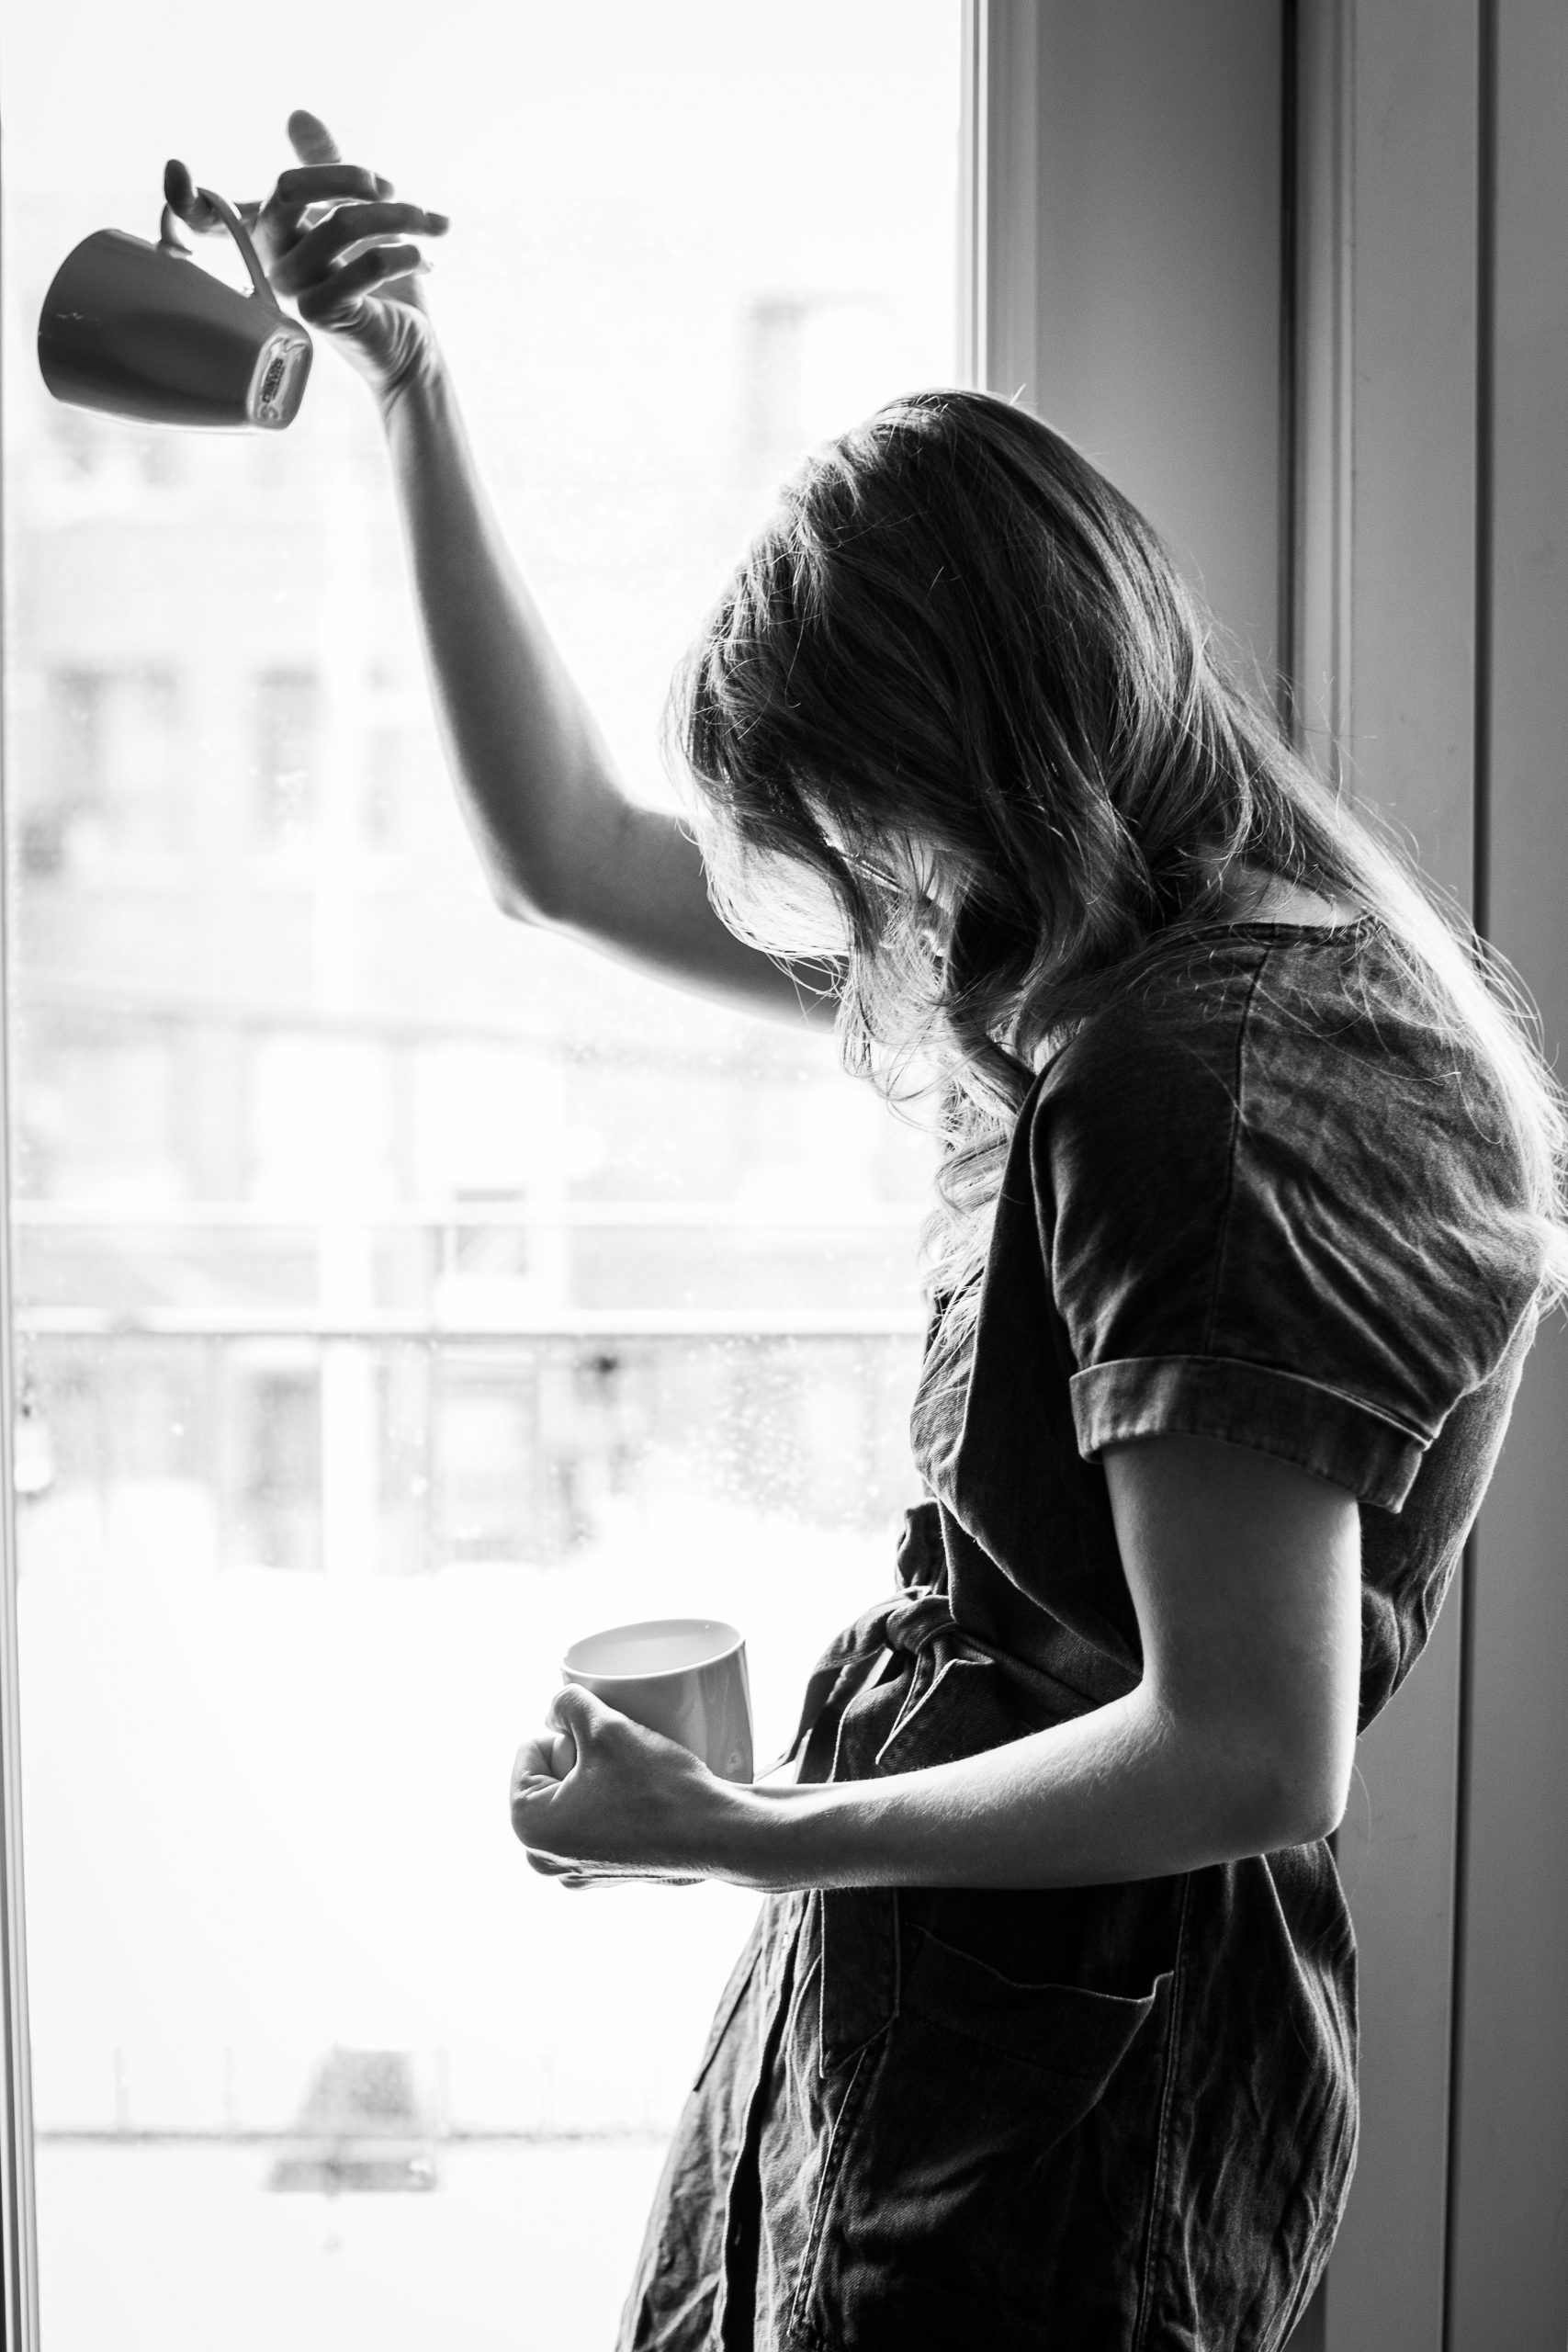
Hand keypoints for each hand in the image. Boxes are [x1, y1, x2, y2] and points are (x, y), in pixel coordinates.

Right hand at [164, 109, 447, 411]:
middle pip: (290, 189)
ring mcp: (293, 288)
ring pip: (344, 224)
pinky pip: (367, 265)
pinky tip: (424, 259)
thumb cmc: (382, 283)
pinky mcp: (323, 315)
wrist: (409, 347)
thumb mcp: (357, 212)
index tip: (175, 172)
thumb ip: (328, 166)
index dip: (183, 199)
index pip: (208, 217)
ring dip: (400, 215)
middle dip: (347, 175)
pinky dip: (405, 253)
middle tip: (386, 185)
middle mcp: (271, 258)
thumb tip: (296, 116)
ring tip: (429, 225)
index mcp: (270, 231)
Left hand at [509, 1685, 736, 1889]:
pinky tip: (644, 1803)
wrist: (717, 1835)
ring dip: (596, 1783)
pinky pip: (595, 1826)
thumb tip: (553, 1712)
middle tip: (620, 1764)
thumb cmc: (658, 1786)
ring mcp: (577, 1873)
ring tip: (633, 1782)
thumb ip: (566, 1703)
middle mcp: (544, 1859)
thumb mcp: (605, 1725)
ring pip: (573, 1800)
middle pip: (549, 1778)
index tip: (604, 1751)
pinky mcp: (607, 1877)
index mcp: (529, 1826)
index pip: (530, 1749)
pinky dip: (613, 1808)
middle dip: (578, 1761)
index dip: (567, 1736)